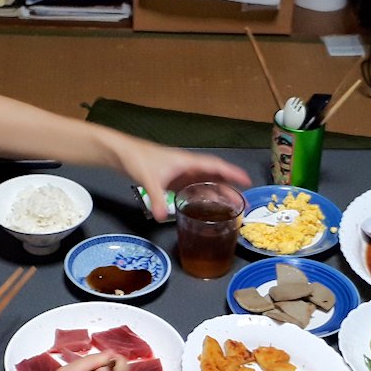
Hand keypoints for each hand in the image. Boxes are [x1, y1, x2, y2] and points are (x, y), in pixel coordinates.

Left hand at [111, 136, 252, 219]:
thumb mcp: (149, 180)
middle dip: (230, 189)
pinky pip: (194, 189)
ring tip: (231, 207)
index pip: (215, 167)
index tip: (247, 181)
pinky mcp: (174, 180)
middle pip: (214, 177)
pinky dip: (204, 197)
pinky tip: (208, 208)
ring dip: (218, 194)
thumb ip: (156, 198)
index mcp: (188, 162)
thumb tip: (160, 217)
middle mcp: (188, 167)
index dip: (232, 173)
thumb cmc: (139, 159)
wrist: (123, 154)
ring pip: (205, 184)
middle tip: (243, 203)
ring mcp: (182, 174)